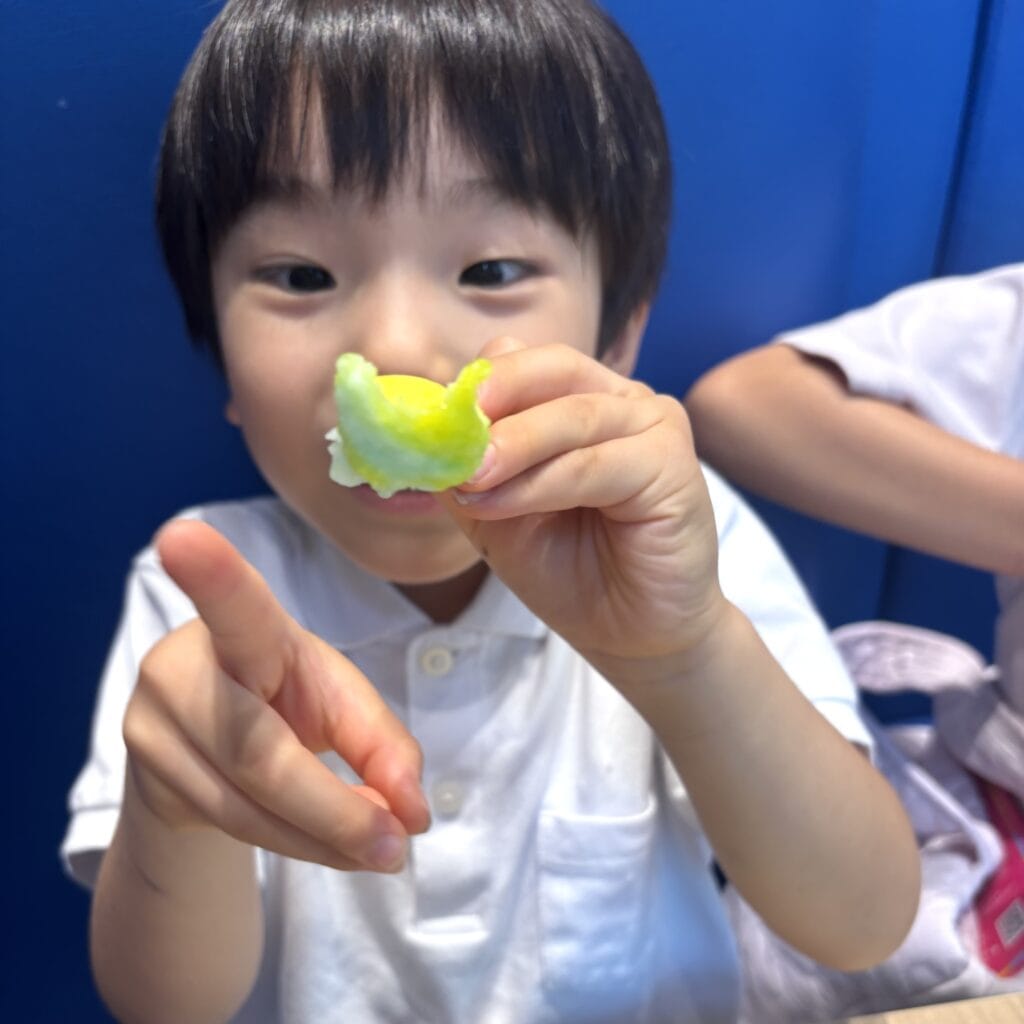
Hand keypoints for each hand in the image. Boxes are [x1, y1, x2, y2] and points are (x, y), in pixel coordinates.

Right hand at [122, 520, 429, 871]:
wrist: (205, 745)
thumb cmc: (284, 699)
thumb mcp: (339, 703)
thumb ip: (382, 746)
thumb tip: (414, 811)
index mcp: (247, 629)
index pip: (235, 605)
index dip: (212, 575)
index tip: (182, 537)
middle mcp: (183, 667)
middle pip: (259, 750)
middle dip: (336, 808)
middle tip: (400, 844)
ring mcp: (152, 725)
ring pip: (246, 804)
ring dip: (324, 838)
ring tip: (382, 850)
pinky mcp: (144, 776)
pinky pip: (232, 828)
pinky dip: (300, 846)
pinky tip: (337, 849)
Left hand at [443, 340, 726, 680]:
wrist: (631, 634)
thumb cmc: (570, 570)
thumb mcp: (497, 514)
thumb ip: (468, 470)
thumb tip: (425, 437)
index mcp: (579, 399)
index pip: (525, 362)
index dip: (478, 385)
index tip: (429, 419)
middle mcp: (620, 401)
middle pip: (553, 368)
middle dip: (496, 397)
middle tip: (448, 432)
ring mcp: (652, 426)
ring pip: (572, 415)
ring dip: (512, 447)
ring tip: (468, 480)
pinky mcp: (673, 464)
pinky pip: (595, 463)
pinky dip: (539, 484)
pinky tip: (498, 507)